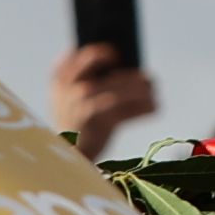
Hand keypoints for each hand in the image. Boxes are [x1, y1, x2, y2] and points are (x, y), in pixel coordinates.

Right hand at [47, 42, 159, 157]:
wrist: (67, 161)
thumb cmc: (75, 129)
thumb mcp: (70, 103)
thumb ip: (84, 82)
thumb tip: (125, 68)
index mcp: (60, 81)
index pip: (77, 56)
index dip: (100, 53)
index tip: (117, 55)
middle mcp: (70, 88)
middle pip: (109, 74)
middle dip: (134, 77)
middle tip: (150, 79)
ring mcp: (83, 102)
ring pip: (122, 90)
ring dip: (143, 90)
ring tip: (154, 92)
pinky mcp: (97, 119)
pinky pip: (128, 108)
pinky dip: (144, 107)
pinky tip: (154, 107)